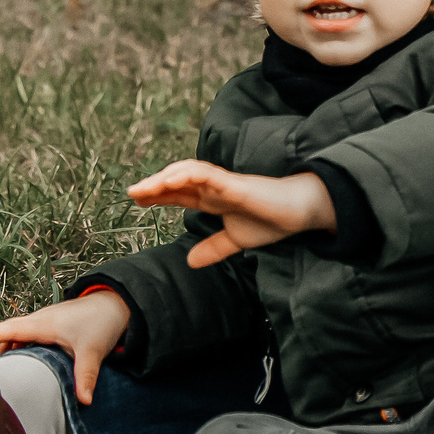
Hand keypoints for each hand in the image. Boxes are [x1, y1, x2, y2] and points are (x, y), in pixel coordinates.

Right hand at [0, 289, 130, 404]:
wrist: (116, 304)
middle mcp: (38, 322)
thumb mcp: (92, 350)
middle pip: (3, 334)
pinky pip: (21, 340)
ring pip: (11, 338)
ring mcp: (41, 325)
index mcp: (43, 324)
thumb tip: (84, 401)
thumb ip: (85, 375)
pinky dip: (8, 349)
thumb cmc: (102, 321)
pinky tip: (4, 363)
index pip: (10, 330)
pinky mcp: (47, 330)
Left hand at [127, 159, 335, 268]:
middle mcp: (215, 187)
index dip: (158, 195)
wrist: (301, 214)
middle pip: (178, 181)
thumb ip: (213, 248)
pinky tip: (171, 181)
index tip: (137, 200)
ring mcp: (224, 182)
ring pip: (187, 172)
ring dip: (164, 178)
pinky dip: (186, 174)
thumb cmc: (273, 221)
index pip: (180, 193)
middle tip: (132, 193)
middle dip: (154, 186)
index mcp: (214, 198)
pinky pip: (206, 173)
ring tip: (144, 189)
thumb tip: (190, 262)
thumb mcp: (236, 240)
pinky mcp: (235, 183)